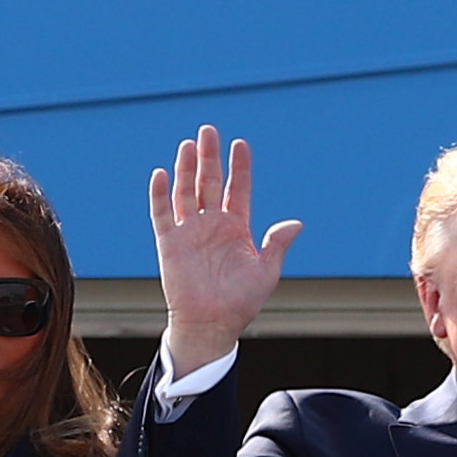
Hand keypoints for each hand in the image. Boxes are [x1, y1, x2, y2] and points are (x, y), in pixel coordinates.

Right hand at [149, 124, 303, 378]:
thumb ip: (277, 245)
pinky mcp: (170, 243)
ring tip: (188, 144)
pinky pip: (162, 214)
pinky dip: (160, 194)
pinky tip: (162, 173)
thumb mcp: (266, 272)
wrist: (211, 325)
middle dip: (209, 157)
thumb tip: (296, 223)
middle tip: (208, 131)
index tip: (240, 144)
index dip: (239, 167)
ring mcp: (190, 232)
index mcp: (236, 228)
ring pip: (186, 192)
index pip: (238, 189)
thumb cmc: (240, 303)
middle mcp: (212, 225)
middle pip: (210, 182)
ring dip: (186, 169)